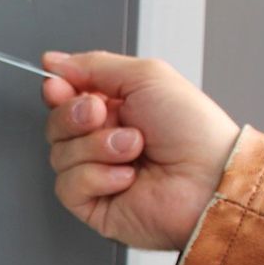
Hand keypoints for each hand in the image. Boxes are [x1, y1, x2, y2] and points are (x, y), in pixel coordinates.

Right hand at [41, 51, 240, 249]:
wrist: (209, 178)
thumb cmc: (193, 131)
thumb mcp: (146, 76)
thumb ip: (94, 65)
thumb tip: (54, 61)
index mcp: (113, 108)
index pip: (64, 97)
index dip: (57, 91)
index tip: (59, 87)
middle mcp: (101, 140)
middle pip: (55, 125)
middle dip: (75, 117)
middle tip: (103, 116)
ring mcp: (94, 172)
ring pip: (58, 154)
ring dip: (97, 148)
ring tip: (133, 149)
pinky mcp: (91, 202)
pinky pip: (67, 185)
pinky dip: (97, 177)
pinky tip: (126, 178)